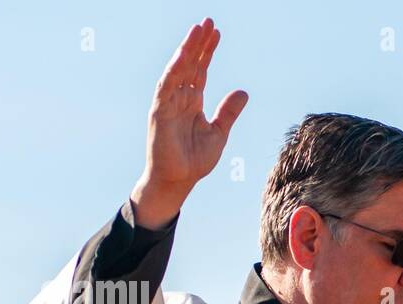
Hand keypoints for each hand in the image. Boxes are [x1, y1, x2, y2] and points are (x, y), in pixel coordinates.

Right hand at [130, 18, 248, 228]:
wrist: (178, 181)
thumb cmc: (194, 160)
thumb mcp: (219, 133)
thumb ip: (229, 112)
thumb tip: (243, 92)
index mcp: (192, 102)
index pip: (200, 70)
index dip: (207, 52)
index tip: (216, 33)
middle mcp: (179, 98)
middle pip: (190, 65)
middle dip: (198, 43)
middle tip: (208, 21)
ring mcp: (168, 103)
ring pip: (178, 70)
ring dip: (187, 50)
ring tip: (198, 30)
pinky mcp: (159, 112)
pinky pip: (167, 86)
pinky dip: (175, 70)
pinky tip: (184, 56)